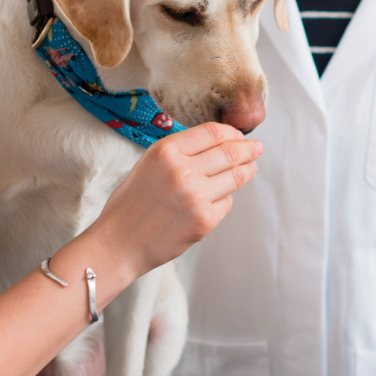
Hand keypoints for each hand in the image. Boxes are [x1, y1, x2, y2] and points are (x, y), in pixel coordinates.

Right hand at [86, 122, 262, 279]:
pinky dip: (224, 201)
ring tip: (250, 169)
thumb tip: (218, 143)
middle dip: (248, 149)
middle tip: (256, 148)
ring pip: (235, 177)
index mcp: (165, 151)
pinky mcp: (204, 221)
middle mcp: (182, 170)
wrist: (119, 243)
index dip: (232, 133)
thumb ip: (179, 152)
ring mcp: (196, 196)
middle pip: (230, 152)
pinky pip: (226, 204)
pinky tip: (215, 201)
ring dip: (246, 172)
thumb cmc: (131, 205)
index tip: (239, 136)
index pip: (213, 132)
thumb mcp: (148, 165)